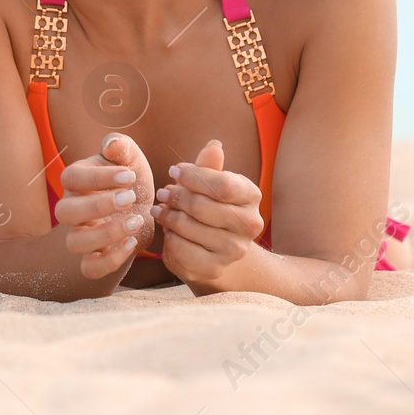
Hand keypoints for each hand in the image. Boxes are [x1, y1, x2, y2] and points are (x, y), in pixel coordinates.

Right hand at [54, 133, 155, 278]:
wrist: (140, 205)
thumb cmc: (129, 177)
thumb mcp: (130, 157)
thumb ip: (121, 146)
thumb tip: (112, 144)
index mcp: (76, 180)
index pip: (71, 177)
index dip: (98, 178)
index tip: (129, 176)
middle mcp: (72, 208)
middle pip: (65, 212)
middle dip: (98, 206)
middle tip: (130, 198)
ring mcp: (80, 235)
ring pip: (74, 243)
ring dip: (106, 234)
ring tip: (136, 221)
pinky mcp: (94, 257)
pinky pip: (90, 268)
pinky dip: (110, 260)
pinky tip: (133, 242)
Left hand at [151, 139, 264, 286]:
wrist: (217, 250)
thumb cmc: (211, 207)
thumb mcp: (211, 183)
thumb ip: (209, 167)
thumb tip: (214, 146)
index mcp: (251, 196)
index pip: (221, 184)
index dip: (193, 176)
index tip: (173, 171)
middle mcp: (250, 224)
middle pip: (201, 206)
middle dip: (176, 197)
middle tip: (163, 193)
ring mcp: (234, 250)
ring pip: (188, 227)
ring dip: (169, 217)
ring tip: (162, 210)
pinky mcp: (215, 268)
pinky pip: (181, 249)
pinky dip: (169, 238)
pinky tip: (169, 232)